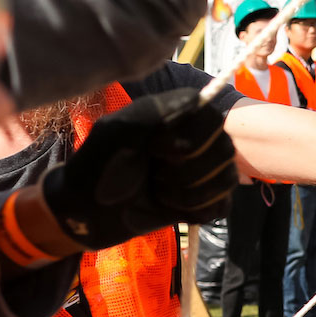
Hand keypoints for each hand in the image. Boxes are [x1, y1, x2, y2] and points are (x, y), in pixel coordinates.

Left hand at [41, 88, 237, 248]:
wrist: (88, 212)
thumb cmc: (99, 167)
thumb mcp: (119, 131)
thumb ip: (157, 111)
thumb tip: (200, 104)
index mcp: (180, 114)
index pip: (213, 119)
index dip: (190, 139)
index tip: (154, 148)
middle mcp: (200, 139)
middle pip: (225, 150)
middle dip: (186, 171)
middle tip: (155, 172)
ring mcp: (206, 170)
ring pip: (226, 179)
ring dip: (187, 193)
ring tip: (159, 190)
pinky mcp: (206, 201)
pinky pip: (222, 206)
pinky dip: (195, 211)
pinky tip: (171, 207)